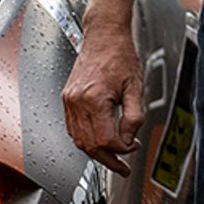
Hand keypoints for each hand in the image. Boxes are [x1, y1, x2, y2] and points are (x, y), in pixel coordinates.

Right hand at [60, 20, 144, 173]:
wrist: (103, 36)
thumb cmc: (119, 55)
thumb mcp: (135, 87)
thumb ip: (134, 117)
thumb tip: (129, 138)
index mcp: (94, 98)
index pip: (105, 139)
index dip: (121, 150)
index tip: (133, 147)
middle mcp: (77, 101)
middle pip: (89, 145)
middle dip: (107, 160)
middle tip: (122, 167)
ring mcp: (69, 101)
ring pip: (78, 140)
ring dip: (95, 153)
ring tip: (112, 158)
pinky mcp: (67, 99)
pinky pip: (73, 129)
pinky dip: (85, 140)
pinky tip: (98, 141)